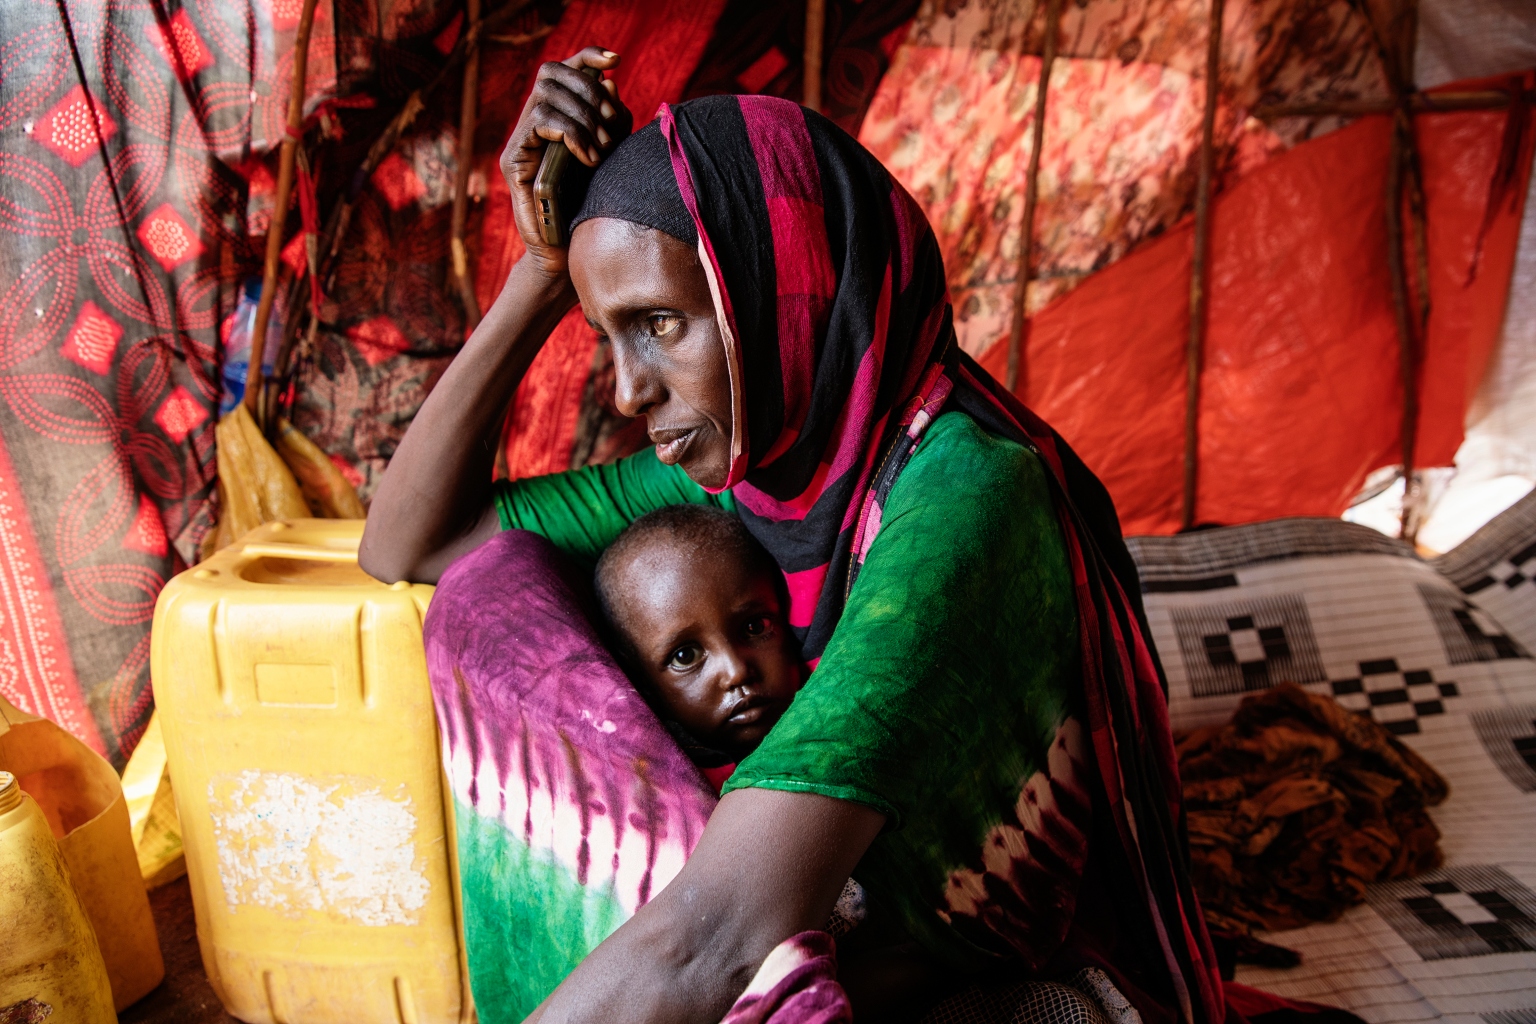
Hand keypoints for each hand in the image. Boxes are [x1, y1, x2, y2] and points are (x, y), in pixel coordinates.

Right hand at [502, 46, 632, 278]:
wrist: (569, 253)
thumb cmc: (591, 209)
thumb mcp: (611, 157)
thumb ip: (611, 122)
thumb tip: (611, 82)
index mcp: (557, 118)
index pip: (565, 69)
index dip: (587, 55)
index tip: (615, 59)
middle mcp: (533, 124)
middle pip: (552, 72)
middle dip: (588, 91)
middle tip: (611, 124)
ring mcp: (521, 140)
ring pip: (546, 94)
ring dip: (582, 116)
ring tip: (601, 149)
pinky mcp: (513, 159)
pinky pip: (539, 120)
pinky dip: (569, 132)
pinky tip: (588, 156)